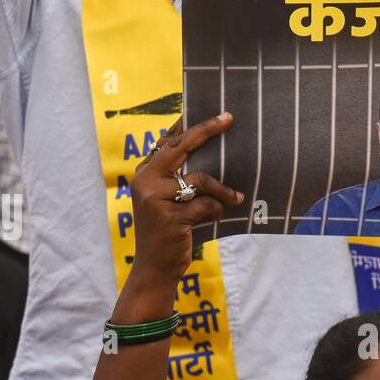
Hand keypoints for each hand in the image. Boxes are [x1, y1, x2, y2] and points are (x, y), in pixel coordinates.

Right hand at [128, 112, 243, 292]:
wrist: (155, 268)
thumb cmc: (169, 231)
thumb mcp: (169, 200)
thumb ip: (181, 178)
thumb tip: (215, 153)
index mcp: (144, 173)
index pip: (168, 140)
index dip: (189, 125)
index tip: (211, 112)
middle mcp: (145, 181)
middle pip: (181, 147)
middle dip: (207, 131)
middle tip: (229, 119)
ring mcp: (156, 199)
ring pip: (200, 180)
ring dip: (222, 190)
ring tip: (235, 198)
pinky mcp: (170, 217)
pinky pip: (206, 205)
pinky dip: (217, 210)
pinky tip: (218, 216)